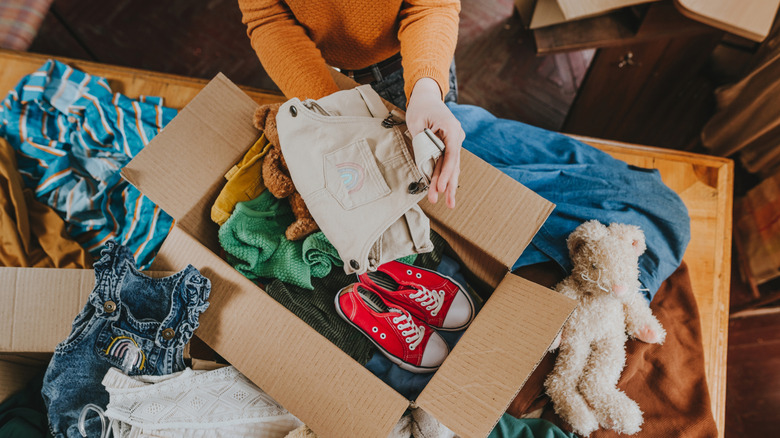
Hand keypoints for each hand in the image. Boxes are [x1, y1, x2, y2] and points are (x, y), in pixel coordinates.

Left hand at [405, 77, 463, 208]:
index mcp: (451, 128)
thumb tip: (424, 161)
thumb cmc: (421, 107)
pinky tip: (444, 192)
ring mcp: (453, 142)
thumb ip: (421, 141)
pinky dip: (444, 177)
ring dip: (448, 185)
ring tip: (448, 204)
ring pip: (451, 167)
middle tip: (448, 203)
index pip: (451, 154)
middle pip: (454, 165)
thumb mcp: (416, 121)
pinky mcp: (448, 147)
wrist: (427, 97)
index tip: (441, 187)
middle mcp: (456, 136)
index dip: (446, 173)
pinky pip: (446, 164)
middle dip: (449, 185)